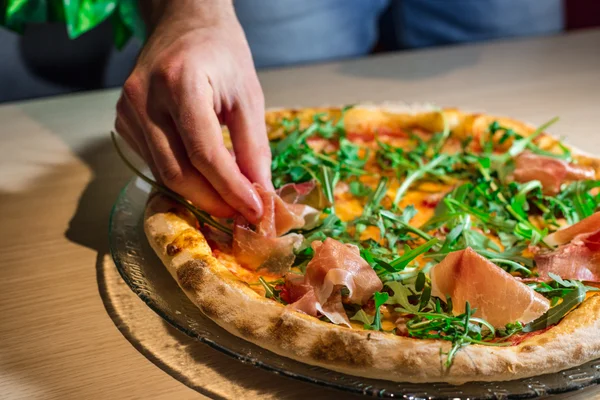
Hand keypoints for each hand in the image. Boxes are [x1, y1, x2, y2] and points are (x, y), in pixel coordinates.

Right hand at [115, 1, 270, 222]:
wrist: (184, 23)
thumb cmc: (222, 54)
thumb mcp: (248, 96)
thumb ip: (254, 146)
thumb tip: (260, 193)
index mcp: (180, 82)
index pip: (205, 153)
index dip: (231, 189)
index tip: (255, 211)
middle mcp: (144, 97)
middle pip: (177, 172)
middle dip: (213, 201)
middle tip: (242, 214)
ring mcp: (127, 110)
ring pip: (163, 173)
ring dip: (198, 194)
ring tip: (228, 199)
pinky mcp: (123, 121)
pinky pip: (153, 162)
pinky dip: (181, 177)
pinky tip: (203, 176)